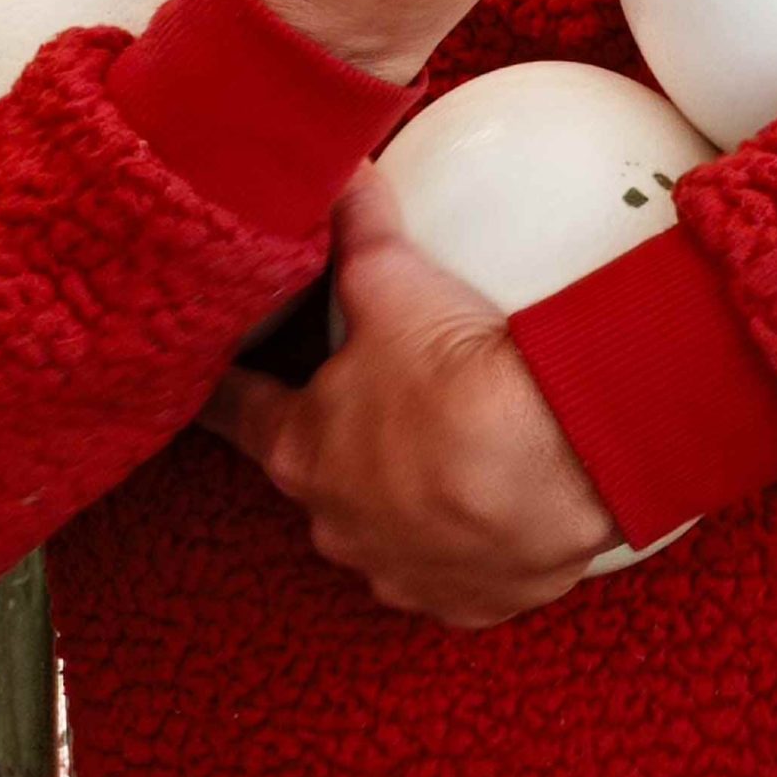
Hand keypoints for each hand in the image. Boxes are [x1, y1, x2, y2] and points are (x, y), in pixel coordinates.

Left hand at [200, 166, 621, 626]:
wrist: (559, 459)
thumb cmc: (457, 377)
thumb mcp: (394, 282)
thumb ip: (359, 229)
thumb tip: (339, 173)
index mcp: (300, 450)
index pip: (237, 412)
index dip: (229, 390)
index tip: (218, 377)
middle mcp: (335, 523)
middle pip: (315, 473)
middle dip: (335, 440)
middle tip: (373, 398)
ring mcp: (398, 571)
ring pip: (380, 529)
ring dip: (399, 496)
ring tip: (441, 450)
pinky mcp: (464, 603)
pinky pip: (449, 570)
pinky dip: (461, 540)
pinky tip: (490, 504)